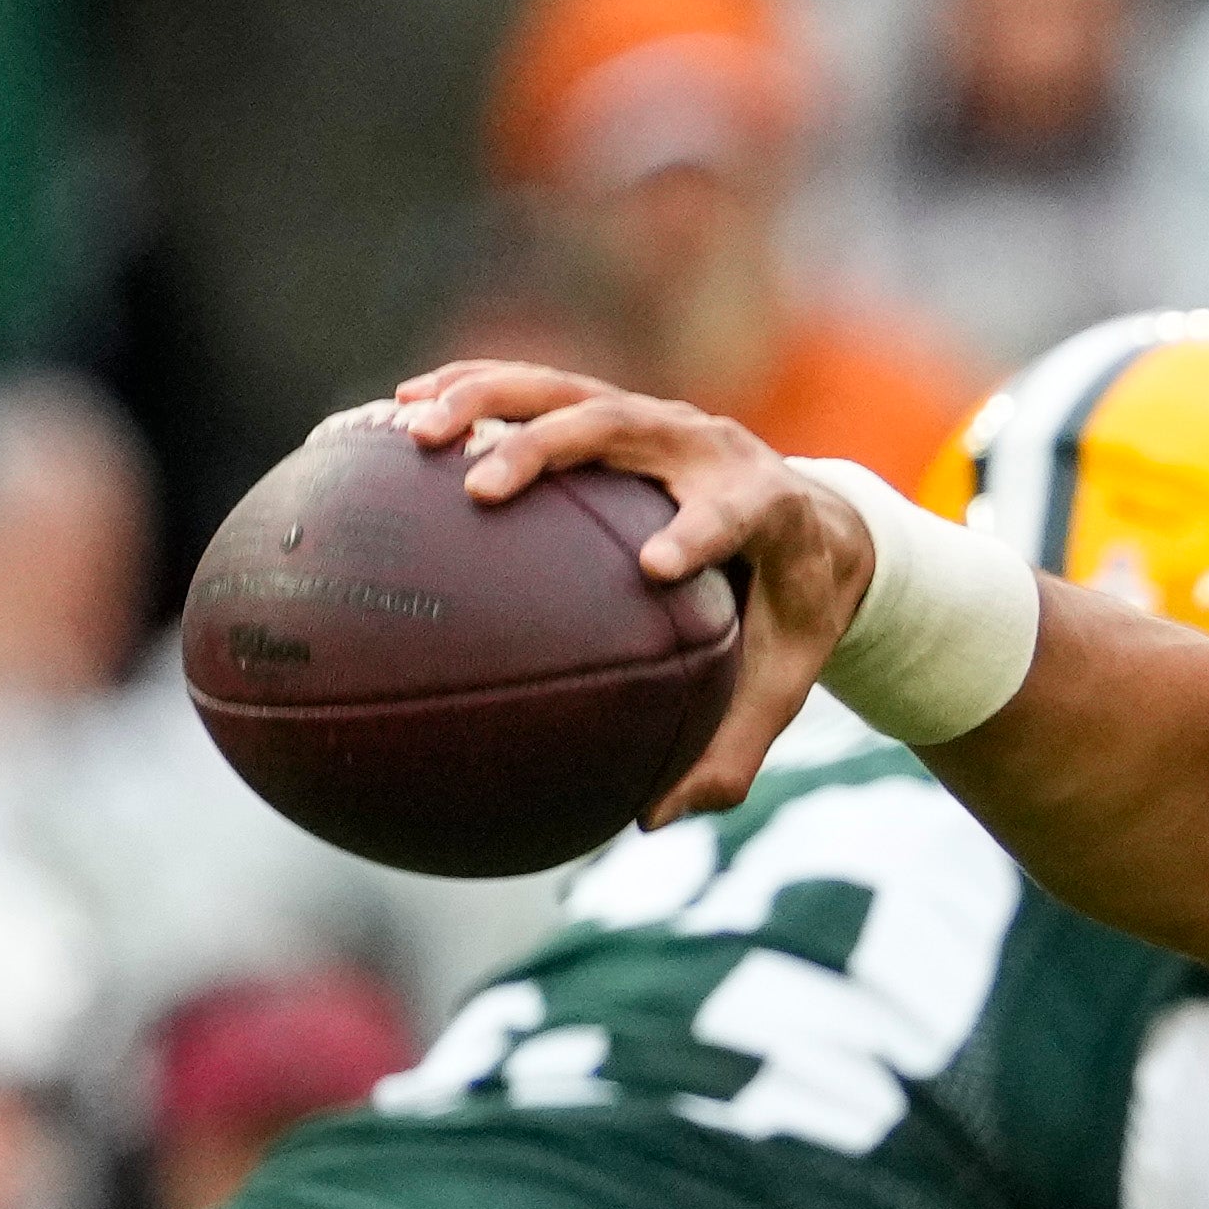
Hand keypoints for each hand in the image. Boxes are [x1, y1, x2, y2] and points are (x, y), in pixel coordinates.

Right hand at [393, 361, 878, 823]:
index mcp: (769, 510)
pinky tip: (390, 412)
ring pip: (569, 393)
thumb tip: (652, 820)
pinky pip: (536, 388)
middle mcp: (710, 446)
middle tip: (481, 492)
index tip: (652, 567)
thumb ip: (729, 752)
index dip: (698, 531)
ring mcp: (658, 417)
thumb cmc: (790, 615)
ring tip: (413, 434)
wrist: (817, 523)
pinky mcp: (616, 406)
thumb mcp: (780, 686)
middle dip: (552, 450)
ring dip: (487, 401)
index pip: (737, 513)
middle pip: (627, 429)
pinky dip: (466, 388)